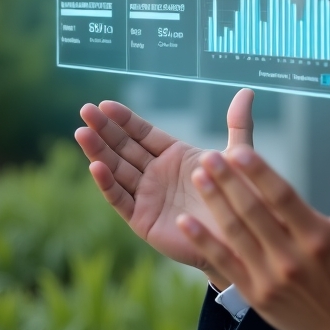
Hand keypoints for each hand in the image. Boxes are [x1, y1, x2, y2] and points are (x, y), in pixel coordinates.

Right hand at [75, 88, 255, 287]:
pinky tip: (95, 167)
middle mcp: (156, 174)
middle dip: (104, 130)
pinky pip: (121, 198)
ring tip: (82, 133)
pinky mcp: (142, 219)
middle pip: (124, 148)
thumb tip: (247, 91)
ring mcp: (147, 196)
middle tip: (85, 111)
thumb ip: (238, 124)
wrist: (238, 239)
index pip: (143, 133)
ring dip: (98, 152)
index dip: (124, 120)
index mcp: (175, 156)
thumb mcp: (237, 156)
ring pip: (117, 170)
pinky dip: (107, 183)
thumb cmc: (237, 197)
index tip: (105, 104)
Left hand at [177, 145, 329, 329]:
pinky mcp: (256, 294)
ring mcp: (271, 278)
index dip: (259, 173)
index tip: (239, 151)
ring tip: (199, 176)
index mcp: (319, 236)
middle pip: (253, 213)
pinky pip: (224, 264)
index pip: (283, 197)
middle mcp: (292, 258)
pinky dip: (204, 242)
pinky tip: (186, 222)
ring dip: (214, 203)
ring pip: (236, 234)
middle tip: (209, 156)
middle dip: (228, 182)